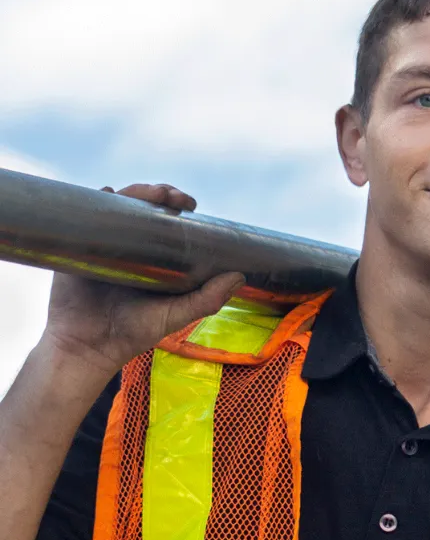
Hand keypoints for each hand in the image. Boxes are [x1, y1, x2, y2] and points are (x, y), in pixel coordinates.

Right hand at [40, 183, 244, 375]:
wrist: (87, 347)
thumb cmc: (132, 332)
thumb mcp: (175, 316)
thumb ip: (206, 300)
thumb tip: (239, 276)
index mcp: (155, 257)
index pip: (169, 221)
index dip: (179, 206)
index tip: (190, 203)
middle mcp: (131, 246)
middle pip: (145, 208)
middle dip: (160, 194)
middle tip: (171, 196)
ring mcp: (105, 244)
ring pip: (120, 207)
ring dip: (136, 192)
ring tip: (151, 194)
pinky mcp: (80, 248)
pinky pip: (87, 218)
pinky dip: (98, 201)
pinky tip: (108, 193)